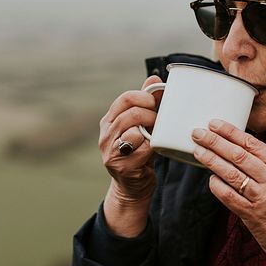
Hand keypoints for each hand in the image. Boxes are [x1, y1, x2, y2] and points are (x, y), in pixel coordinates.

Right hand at [98, 76, 161, 227]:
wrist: (132, 187)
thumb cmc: (139, 152)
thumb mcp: (140, 126)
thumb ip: (146, 103)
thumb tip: (155, 78)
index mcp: (109, 121)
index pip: (125, 98)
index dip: (145, 97)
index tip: (156, 103)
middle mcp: (106, 135)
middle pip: (131, 113)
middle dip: (151, 114)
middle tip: (159, 121)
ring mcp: (111, 151)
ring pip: (134, 130)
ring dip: (150, 131)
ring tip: (155, 135)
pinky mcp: (121, 166)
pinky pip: (141, 149)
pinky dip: (151, 148)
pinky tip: (153, 151)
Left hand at [191, 119, 265, 259]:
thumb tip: (238, 145)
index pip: (253, 144)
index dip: (231, 132)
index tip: (214, 124)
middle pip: (239, 155)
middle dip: (215, 142)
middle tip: (198, 134)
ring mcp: (262, 197)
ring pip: (231, 173)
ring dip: (211, 160)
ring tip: (198, 151)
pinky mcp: (252, 214)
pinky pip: (229, 196)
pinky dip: (217, 185)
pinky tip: (210, 178)